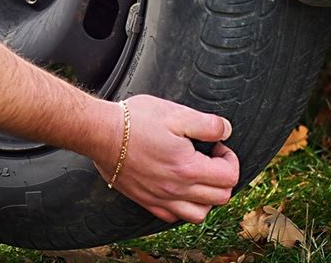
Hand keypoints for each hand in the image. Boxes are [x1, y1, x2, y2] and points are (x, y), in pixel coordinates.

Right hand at [93, 95, 238, 223]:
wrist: (101, 133)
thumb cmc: (135, 121)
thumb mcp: (175, 114)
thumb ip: (207, 124)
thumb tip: (226, 131)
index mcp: (188, 168)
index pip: (229, 176)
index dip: (229, 158)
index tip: (217, 145)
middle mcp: (176, 189)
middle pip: (219, 197)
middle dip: (223, 177)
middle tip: (210, 158)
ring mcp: (160, 198)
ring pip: (199, 214)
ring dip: (206, 198)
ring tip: (198, 177)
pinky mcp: (145, 200)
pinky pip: (172, 216)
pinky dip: (182, 207)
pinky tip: (177, 189)